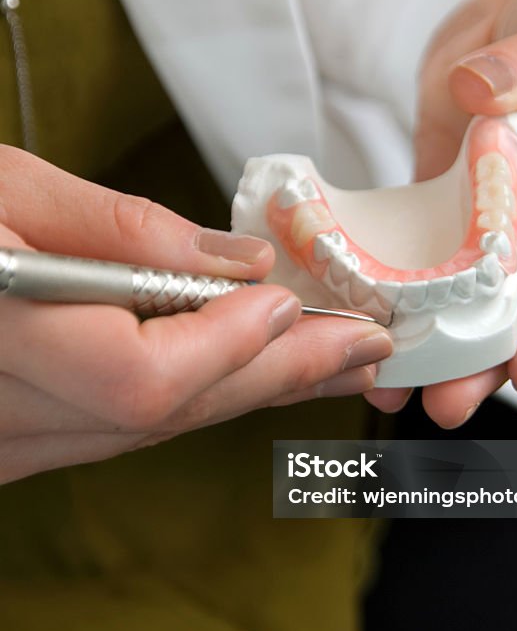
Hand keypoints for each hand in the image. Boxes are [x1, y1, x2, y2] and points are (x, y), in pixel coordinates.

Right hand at [0, 147, 392, 482]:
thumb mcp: (2, 187)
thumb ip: (121, 230)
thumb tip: (239, 263)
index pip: (138, 376)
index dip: (227, 344)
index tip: (292, 298)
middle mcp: (0, 414)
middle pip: (168, 413)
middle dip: (278, 378)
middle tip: (366, 350)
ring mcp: (4, 443)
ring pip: (155, 428)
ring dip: (252, 392)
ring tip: (334, 364)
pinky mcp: (13, 443)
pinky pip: (126, 428)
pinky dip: (200, 396)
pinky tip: (252, 373)